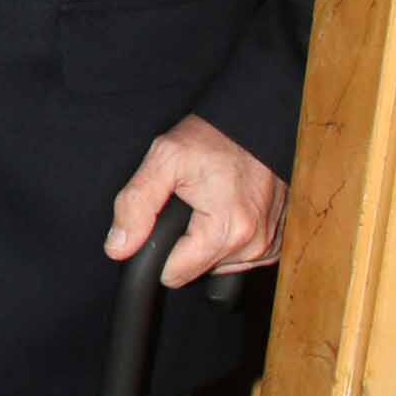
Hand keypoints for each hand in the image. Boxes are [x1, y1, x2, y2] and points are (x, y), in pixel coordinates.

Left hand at [106, 112, 285, 286]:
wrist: (255, 121)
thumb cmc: (212, 137)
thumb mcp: (163, 159)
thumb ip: (135, 205)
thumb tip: (118, 247)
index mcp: (227, 230)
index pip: (175, 275)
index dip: (160, 249)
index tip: (166, 220)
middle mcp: (254, 244)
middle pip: (197, 270)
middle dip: (186, 242)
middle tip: (191, 202)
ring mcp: (269, 244)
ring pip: (219, 266)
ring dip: (209, 241)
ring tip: (210, 202)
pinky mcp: (277, 241)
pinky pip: (242, 257)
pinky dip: (230, 240)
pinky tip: (227, 210)